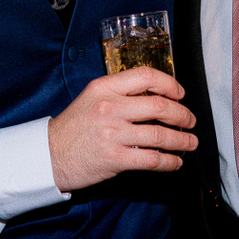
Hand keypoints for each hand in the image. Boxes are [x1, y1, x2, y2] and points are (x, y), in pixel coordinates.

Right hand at [47, 66, 196, 191]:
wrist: (49, 155)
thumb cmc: (73, 128)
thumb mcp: (91, 98)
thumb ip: (120, 94)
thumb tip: (156, 98)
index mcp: (104, 87)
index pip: (146, 76)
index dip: (170, 84)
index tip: (180, 94)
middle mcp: (110, 107)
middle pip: (159, 105)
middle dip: (182, 114)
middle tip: (190, 121)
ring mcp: (113, 133)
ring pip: (160, 134)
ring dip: (182, 141)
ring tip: (189, 143)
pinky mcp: (115, 158)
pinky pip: (152, 159)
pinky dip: (170, 162)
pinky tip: (175, 162)